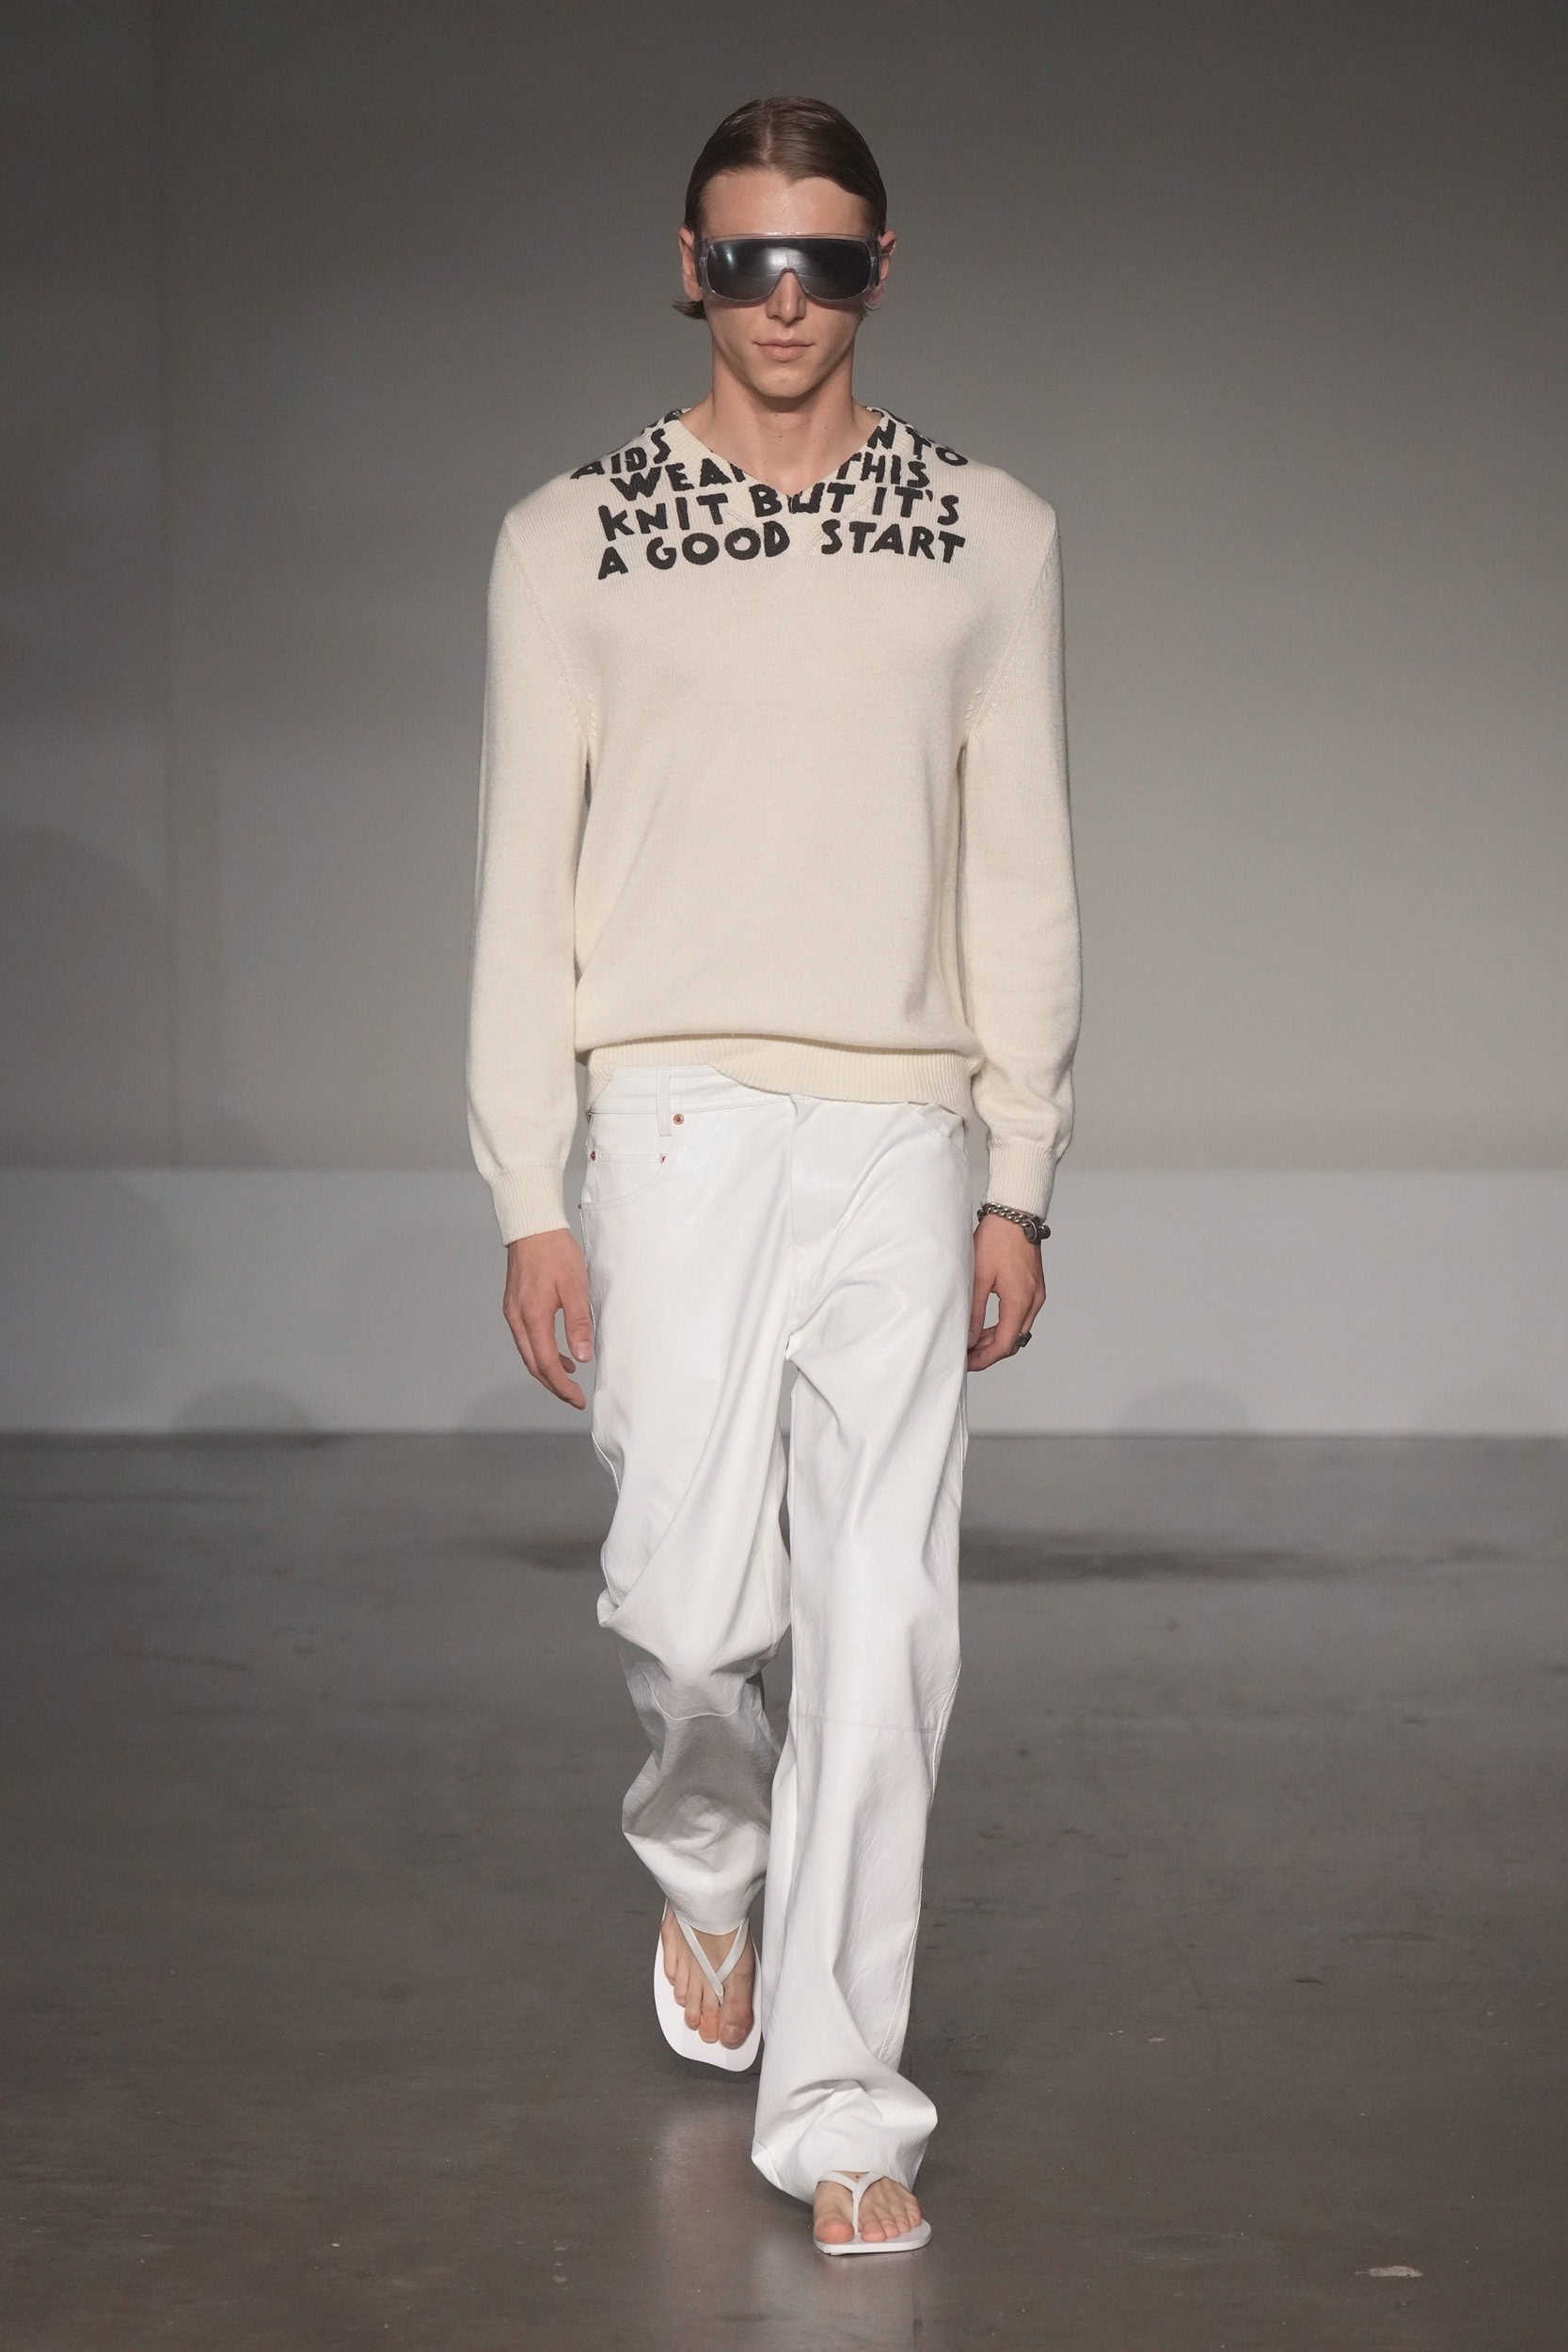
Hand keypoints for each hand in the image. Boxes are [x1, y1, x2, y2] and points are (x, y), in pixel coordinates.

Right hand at [502, 1228, 593, 1408]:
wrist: (532, 1226)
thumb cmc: (555, 1252)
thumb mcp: (575, 1287)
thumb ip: (578, 1324)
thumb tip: (582, 1356)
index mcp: (533, 1317)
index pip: (546, 1364)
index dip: (561, 1386)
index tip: (576, 1399)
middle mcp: (517, 1318)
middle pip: (533, 1364)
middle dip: (553, 1385)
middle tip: (572, 1397)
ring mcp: (513, 1312)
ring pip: (528, 1353)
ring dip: (547, 1369)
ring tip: (569, 1378)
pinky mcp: (514, 1305)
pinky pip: (526, 1338)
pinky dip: (541, 1351)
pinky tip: (558, 1352)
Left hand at [967, 1213, 1045, 1370]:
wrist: (1015, 1215)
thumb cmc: (996, 1239)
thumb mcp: (978, 1278)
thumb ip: (975, 1312)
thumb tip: (969, 1339)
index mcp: (1020, 1300)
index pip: (1005, 1344)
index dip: (984, 1358)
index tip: (966, 1362)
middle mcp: (1033, 1301)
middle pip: (1014, 1341)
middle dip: (989, 1353)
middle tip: (966, 1356)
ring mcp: (1036, 1295)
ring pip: (1018, 1330)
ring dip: (996, 1340)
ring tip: (972, 1343)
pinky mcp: (1034, 1288)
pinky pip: (1020, 1316)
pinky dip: (1004, 1326)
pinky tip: (986, 1326)